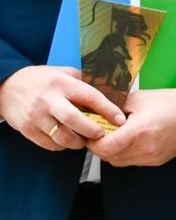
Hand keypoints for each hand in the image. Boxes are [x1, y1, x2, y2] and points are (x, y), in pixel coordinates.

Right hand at [0, 65, 124, 150]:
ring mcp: (36, 116)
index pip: (90, 97)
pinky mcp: (27, 129)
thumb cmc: (43, 80)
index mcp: (62, 83)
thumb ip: (86, 82)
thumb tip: (115, 89)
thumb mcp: (64, 73)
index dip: (108, 110)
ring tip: (85, 140)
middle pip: (74, 119)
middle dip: (92, 130)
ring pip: (61, 136)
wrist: (7, 87)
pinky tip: (68, 141)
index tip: (120, 119)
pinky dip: (61, 146)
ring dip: (77, 142)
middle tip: (102, 134)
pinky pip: (49, 144)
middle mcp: (48, 100)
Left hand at [88, 88, 175, 167]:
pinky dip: (125, 153)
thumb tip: (97, 112)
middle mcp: (144, 148)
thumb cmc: (172, 104)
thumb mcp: (140, 98)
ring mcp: (150, 157)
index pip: (104, 147)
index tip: (91, 132)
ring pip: (118, 161)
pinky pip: (131, 161)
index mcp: (139, 131)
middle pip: (108, 157)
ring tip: (116, 136)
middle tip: (101, 133)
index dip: (93, 141)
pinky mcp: (156, 161)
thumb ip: (116, 107)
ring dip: (112, 151)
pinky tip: (130, 141)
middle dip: (100, 146)